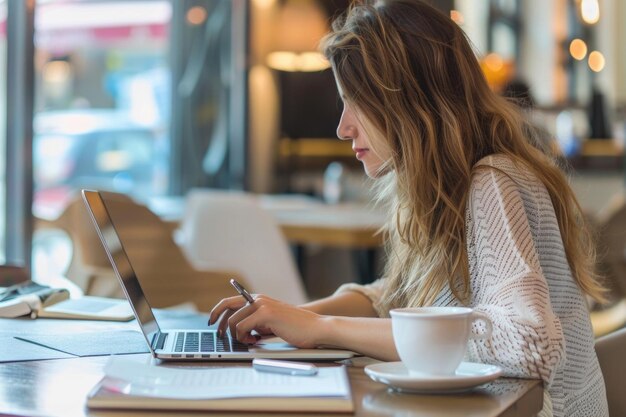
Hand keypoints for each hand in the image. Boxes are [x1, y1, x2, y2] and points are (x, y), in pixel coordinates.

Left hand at [209, 295, 325, 347]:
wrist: (315, 327)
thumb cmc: (295, 328)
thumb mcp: (270, 324)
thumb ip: (255, 324)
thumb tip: (238, 332)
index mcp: (258, 299)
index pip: (230, 301)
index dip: (217, 312)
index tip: (212, 323)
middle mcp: (258, 298)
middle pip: (226, 306)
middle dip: (219, 323)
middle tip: (219, 335)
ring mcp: (261, 304)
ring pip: (233, 321)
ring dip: (236, 336)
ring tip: (249, 341)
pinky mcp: (265, 313)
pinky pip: (241, 327)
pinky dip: (244, 338)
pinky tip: (255, 341)